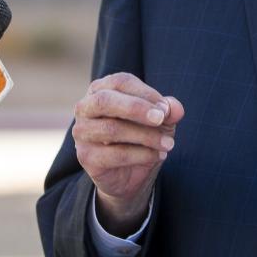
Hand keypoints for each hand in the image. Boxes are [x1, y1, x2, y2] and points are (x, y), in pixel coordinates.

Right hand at [72, 72, 184, 236]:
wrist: (130, 174)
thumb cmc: (142, 136)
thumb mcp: (160, 121)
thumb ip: (167, 111)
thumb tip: (174, 108)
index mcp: (101, 89)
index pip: (120, 82)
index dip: (145, 93)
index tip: (166, 109)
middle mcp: (85, 107)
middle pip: (105, 100)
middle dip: (136, 108)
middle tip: (161, 119)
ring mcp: (82, 132)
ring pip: (111, 129)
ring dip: (145, 136)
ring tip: (168, 143)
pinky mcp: (85, 156)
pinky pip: (114, 154)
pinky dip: (141, 155)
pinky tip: (158, 155)